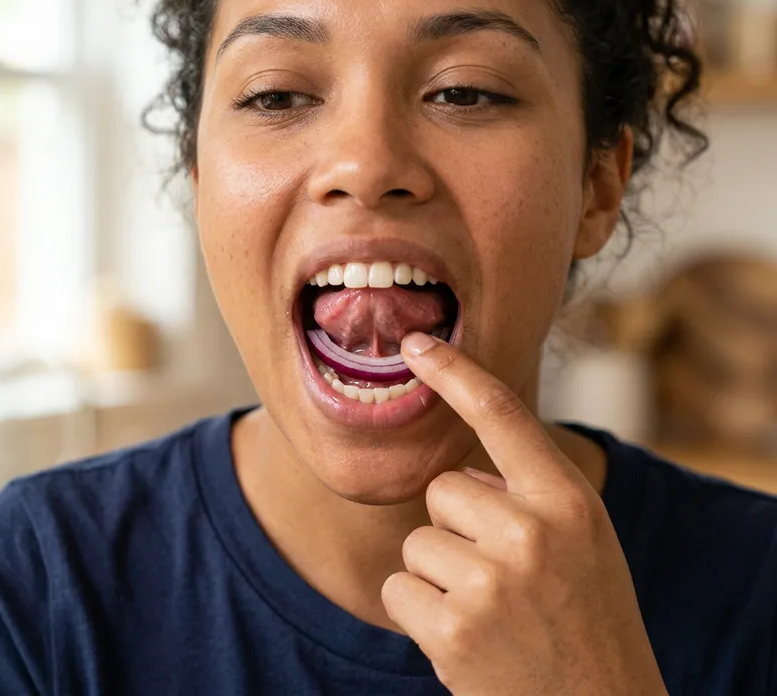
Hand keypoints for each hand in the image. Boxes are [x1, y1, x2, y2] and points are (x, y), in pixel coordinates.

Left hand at [381, 332, 666, 695]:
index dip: (455, 372)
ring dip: (441, 576)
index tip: (417, 344)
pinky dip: (420, 615)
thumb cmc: (586, 616)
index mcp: (568, 500)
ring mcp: (493, 582)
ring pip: (419, 542)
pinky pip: (398, 589)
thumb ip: (529, 495)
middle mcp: (533, 531)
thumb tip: (456, 473)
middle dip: (459, 527)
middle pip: (443, 488)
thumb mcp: (582, 540)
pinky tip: (466, 641)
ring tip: (491, 613)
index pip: (502, 415)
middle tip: (502, 576)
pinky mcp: (454, 630)